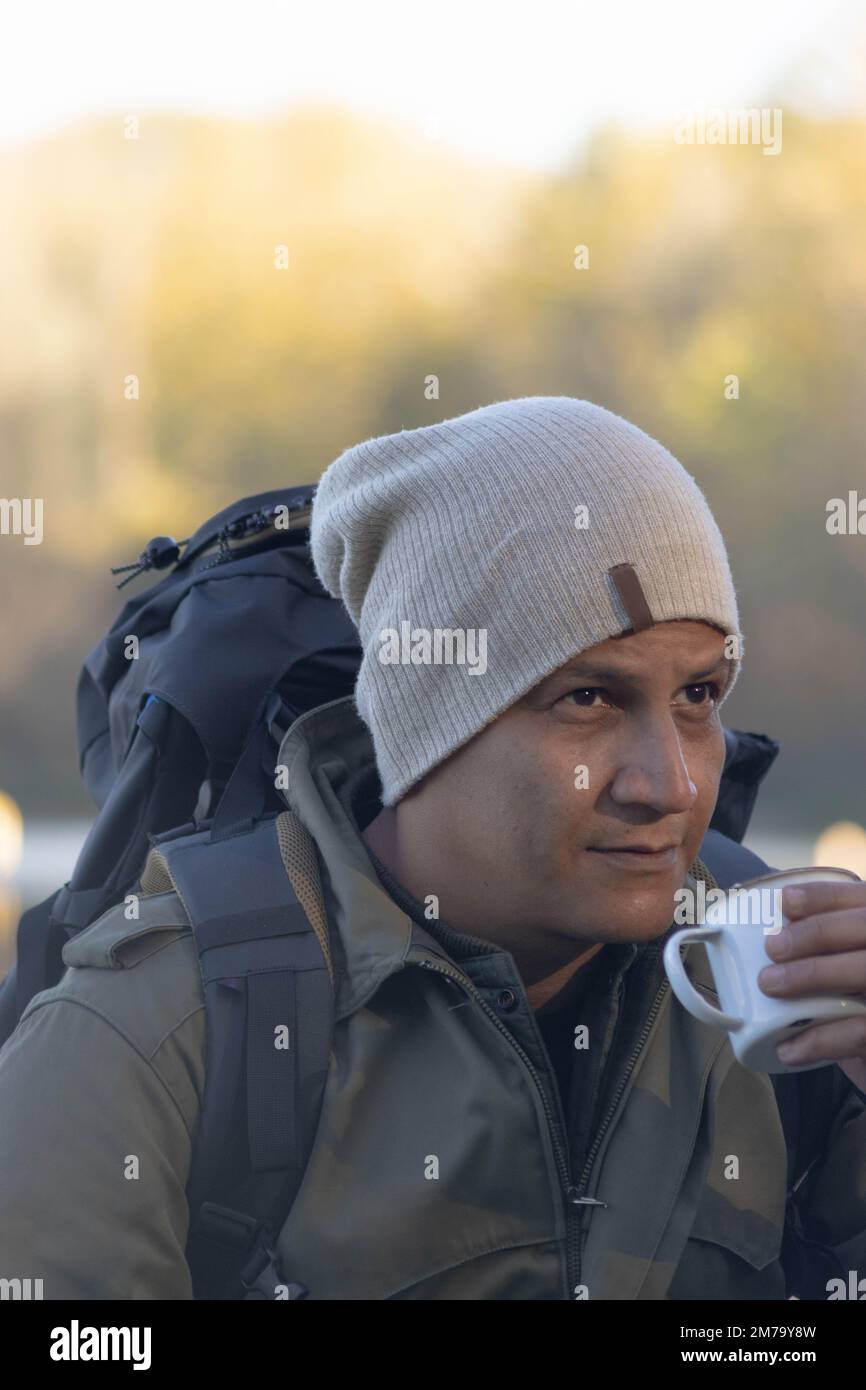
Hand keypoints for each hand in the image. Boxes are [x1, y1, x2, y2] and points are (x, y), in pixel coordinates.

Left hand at [758, 879, 865, 1091]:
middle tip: (772, 948)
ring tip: (768, 985)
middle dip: (814, 932)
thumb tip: (754, 930)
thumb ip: (821, 948)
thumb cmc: (852, 1004)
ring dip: (811, 974)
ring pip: (862, 970)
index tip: (785, 901)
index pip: (857, 898)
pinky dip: (819, 1040)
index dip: (823, 896)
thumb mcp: (843, 964)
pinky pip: (858, 1033)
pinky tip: (787, 1048)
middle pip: (862, 927)